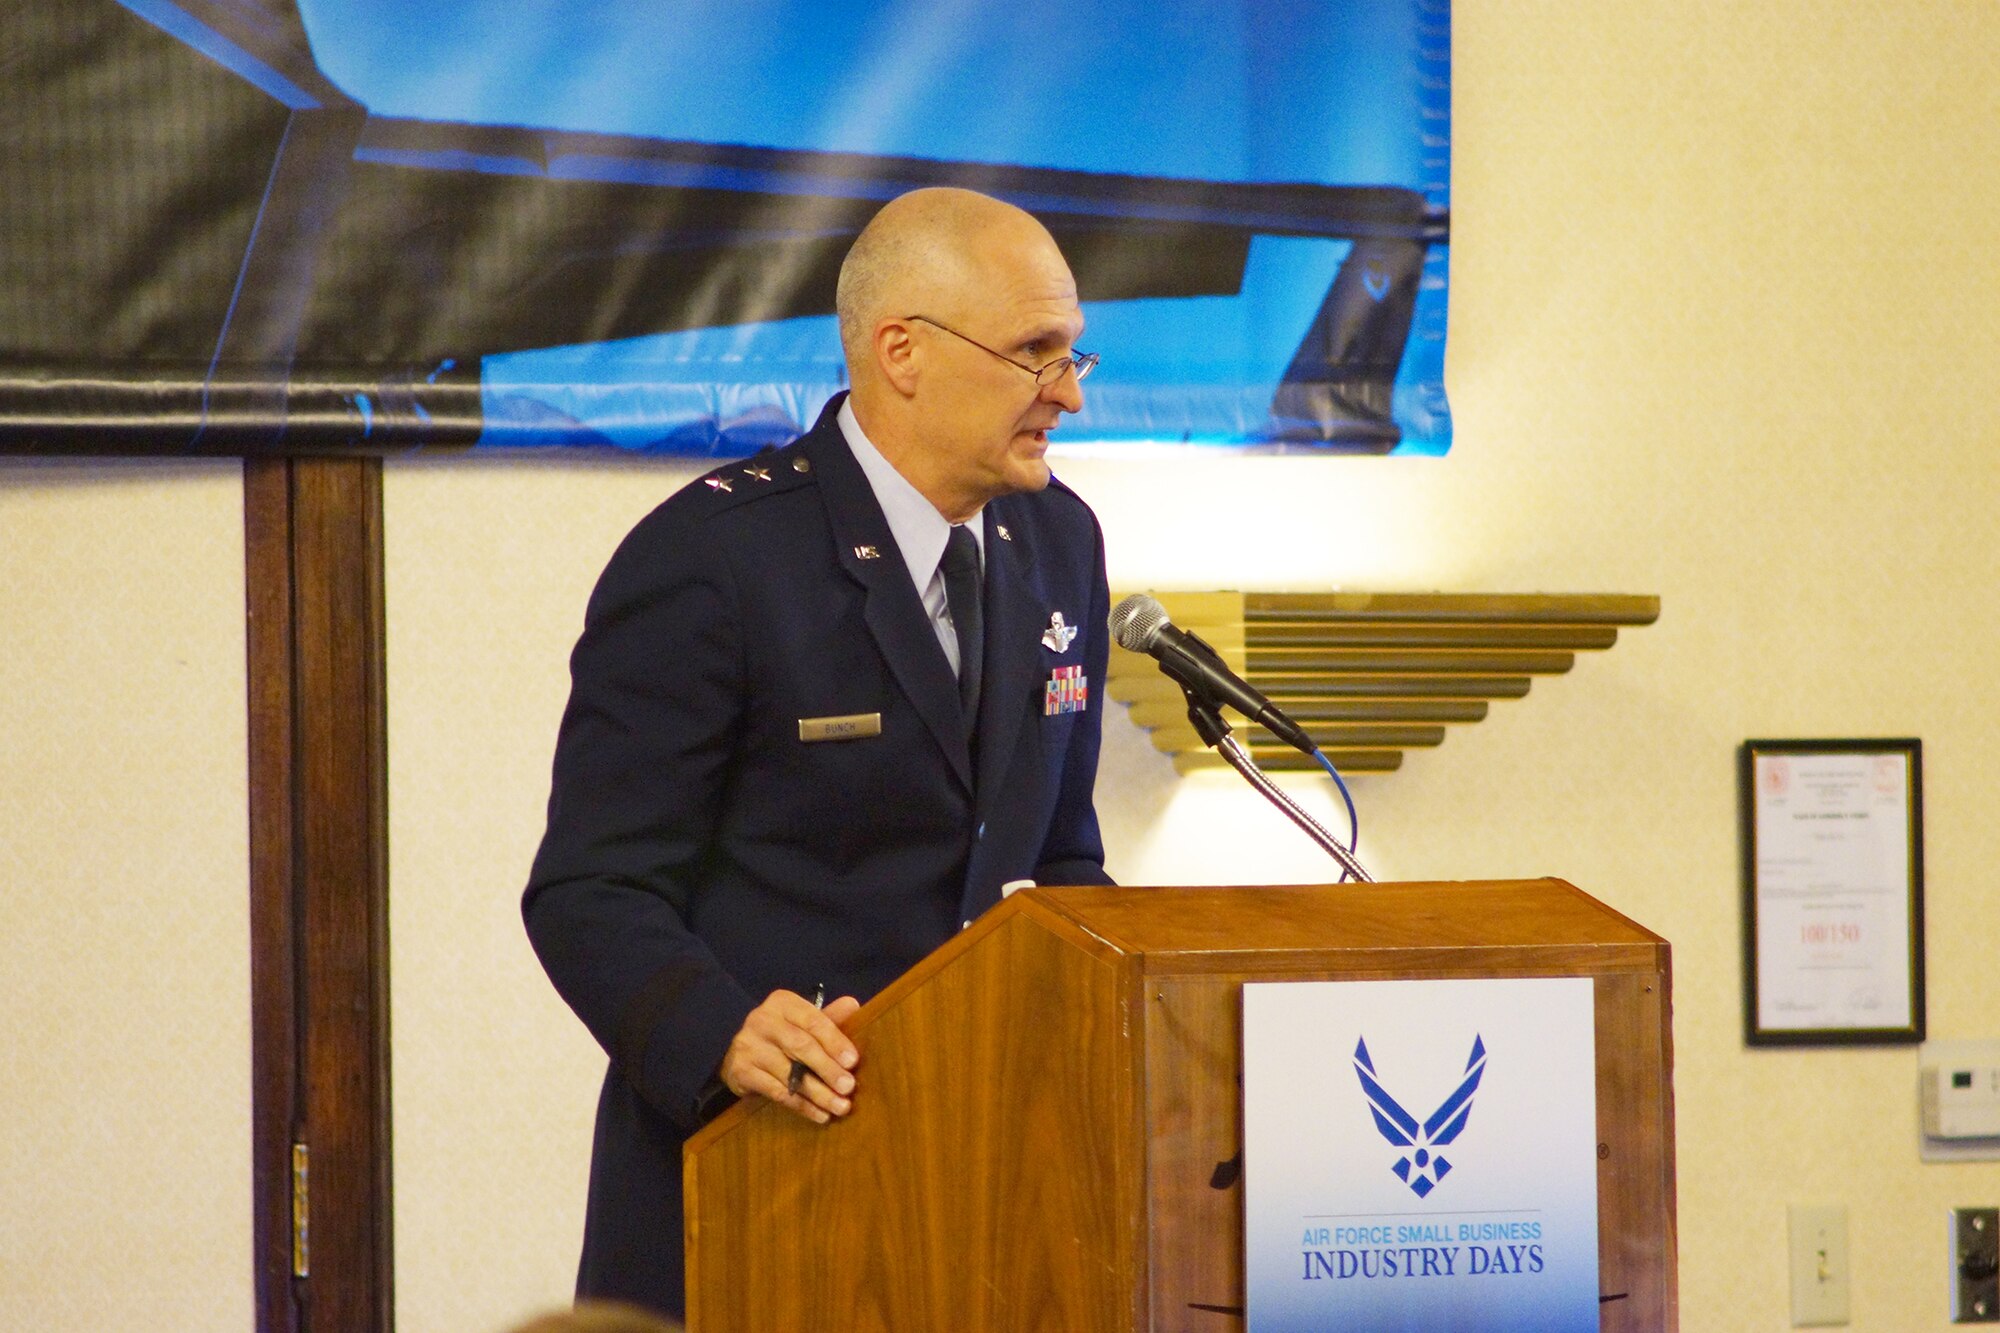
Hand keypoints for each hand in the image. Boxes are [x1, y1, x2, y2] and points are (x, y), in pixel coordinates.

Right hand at [719, 989, 861, 1123]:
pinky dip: (802, 1106)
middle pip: (801, 1046)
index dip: (835, 1042)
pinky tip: (821, 1115)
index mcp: (783, 1003)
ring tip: (841, 1107)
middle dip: (828, 1069)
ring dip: (819, 1094)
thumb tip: (853, 1004)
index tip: (853, 1061)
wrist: (741, 1056)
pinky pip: (777, 1092)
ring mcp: (748, 1045)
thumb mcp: (803, 1024)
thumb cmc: (782, 1037)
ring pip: (789, 1074)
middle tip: (848, 1087)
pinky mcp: (740, 1071)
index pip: (813, 1020)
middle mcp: (762, 1020)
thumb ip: (828, 1018)